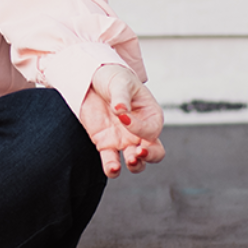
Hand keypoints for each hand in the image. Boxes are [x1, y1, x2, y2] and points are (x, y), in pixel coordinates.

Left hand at [78, 64, 164, 178]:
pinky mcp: (106, 144)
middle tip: (138, 152)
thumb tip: (120, 109)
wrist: (92, 81)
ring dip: (135, 165)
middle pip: (155, 152)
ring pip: (136, 162)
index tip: (123, 116)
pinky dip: (112, 169)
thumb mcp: (120, 81)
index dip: (139, 127)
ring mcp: (124, 140)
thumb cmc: (114, 79)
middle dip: (150, 156)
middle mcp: (140, 132)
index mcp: (150, 115)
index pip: (151, 129)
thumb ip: (121, 96)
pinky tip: (112, 168)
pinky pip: (111, 162)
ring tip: (128, 161)